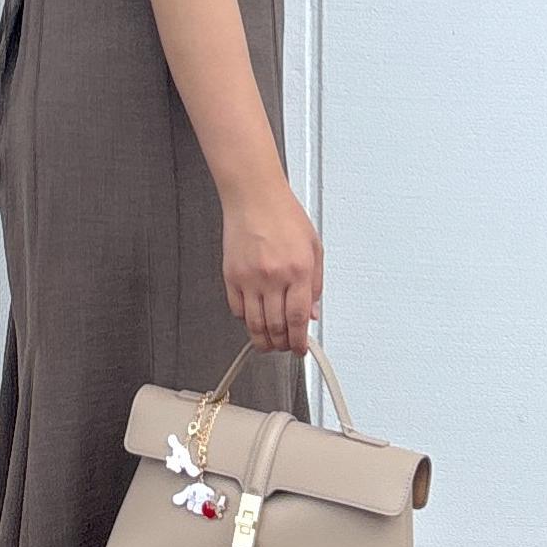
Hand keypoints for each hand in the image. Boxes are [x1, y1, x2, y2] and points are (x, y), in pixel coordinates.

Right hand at [221, 177, 322, 355]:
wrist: (254, 197)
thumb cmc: (284, 215)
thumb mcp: (314, 248)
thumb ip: (316, 284)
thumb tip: (313, 312)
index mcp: (298, 270)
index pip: (298, 319)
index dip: (299, 342)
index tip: (299, 349)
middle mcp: (273, 277)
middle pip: (276, 327)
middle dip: (281, 344)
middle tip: (285, 346)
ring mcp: (250, 278)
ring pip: (254, 324)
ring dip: (263, 339)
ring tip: (269, 342)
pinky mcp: (231, 276)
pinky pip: (236, 309)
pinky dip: (245, 320)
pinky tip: (253, 319)